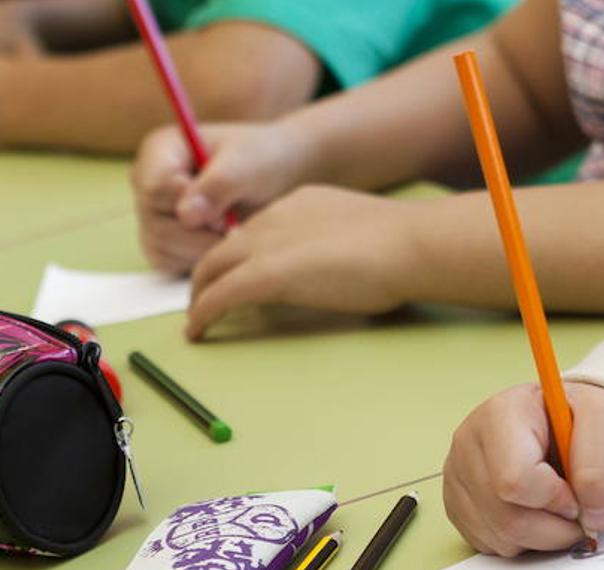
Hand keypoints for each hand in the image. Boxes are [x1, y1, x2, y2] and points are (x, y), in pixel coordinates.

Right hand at [131, 121, 313, 273]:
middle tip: (233, 223)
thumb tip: (186, 216)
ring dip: (201, 248)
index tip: (224, 208)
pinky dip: (197, 260)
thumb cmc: (263, 160)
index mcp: (160, 149)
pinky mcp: (162, 242)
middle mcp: (147, 182)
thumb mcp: (247, 164)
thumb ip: (217, 185)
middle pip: (156, 222)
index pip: (155, 187)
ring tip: (231, 231)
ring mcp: (152, 214)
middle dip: (200, 231)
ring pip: (160, 246)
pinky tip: (221, 243)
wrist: (279, 177)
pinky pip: (168, 262)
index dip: (188, 203)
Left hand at [184, 186, 416, 337]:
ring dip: (200, 295)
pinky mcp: (265, 275)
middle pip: (224, 247)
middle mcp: (274, 218)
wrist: (407, 245)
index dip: (241, 255)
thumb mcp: (359, 234)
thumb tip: (335, 269)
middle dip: (208, 274)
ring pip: (211, 268)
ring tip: (197, 318)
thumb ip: (336, 245)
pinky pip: (218, 296)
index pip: (256, 230)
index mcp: (299, 204)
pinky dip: (202, 314)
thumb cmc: (401, 246)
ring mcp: (267, 245)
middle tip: (203, 299)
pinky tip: (197, 332)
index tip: (238, 273)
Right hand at [443, 382, 603, 556]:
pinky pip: (489, 545)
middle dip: (554, 527)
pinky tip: (534, 513)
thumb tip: (591, 517)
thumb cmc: (580, 419)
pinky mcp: (456, 504)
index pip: (515, 480)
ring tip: (557, 508)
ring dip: (542, 537)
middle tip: (576, 510)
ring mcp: (457, 475)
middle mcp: (468, 443)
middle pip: (507, 517)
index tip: (577, 493)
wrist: (564, 425)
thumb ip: (601, 466)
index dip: (556, 500)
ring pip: (499, 537)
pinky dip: (522, 542)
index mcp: (501, 414)